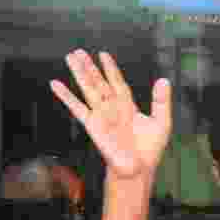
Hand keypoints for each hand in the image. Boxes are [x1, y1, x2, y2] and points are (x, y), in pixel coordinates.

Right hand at [50, 50, 171, 180]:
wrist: (137, 168)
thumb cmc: (149, 149)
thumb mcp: (161, 122)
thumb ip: (161, 101)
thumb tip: (164, 80)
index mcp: (128, 105)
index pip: (117, 82)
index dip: (110, 69)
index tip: (103, 54)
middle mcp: (112, 107)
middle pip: (99, 82)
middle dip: (90, 67)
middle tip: (78, 51)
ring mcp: (101, 114)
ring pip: (88, 89)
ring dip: (79, 73)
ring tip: (70, 57)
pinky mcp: (92, 124)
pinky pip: (76, 107)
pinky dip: (66, 96)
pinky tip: (55, 84)